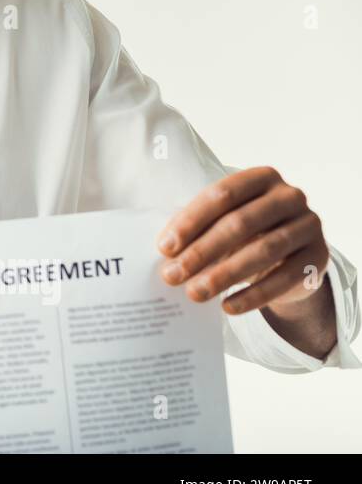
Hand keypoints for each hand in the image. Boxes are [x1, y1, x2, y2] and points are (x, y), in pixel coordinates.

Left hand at [156, 166, 327, 314]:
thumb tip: (166, 253)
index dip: (190, 221)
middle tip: (173, 275)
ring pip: (262, 251)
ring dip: (223, 275)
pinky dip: (253, 295)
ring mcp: (309, 225)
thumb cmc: (243, 233)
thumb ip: (197, 229)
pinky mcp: (318, 257)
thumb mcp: (222, 222)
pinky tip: (227, 306)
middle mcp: (290, 196)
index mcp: (261, 177)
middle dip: (202, 252)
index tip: (164, 248)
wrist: (289, 257)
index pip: (221, 195)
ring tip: (195, 293)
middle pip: (239, 223)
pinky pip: (283, 279)